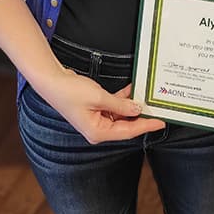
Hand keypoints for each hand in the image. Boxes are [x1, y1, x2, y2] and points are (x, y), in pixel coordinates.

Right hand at [40, 68, 165, 144]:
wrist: (52, 81)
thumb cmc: (70, 92)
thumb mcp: (100, 97)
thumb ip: (120, 104)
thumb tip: (136, 109)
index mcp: (98, 132)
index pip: (128, 131)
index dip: (146, 125)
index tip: (161, 121)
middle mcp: (98, 129)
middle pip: (126, 125)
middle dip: (141, 116)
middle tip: (158, 109)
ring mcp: (96, 119)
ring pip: (120, 115)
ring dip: (132, 105)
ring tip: (148, 98)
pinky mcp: (94, 109)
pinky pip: (113, 106)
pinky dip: (122, 99)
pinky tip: (132, 90)